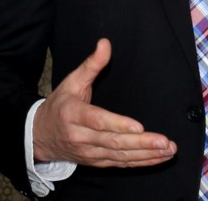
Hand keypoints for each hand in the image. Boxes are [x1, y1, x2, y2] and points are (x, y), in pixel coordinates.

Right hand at [33, 38, 176, 166]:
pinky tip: (157, 158)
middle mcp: (81, 137)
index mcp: (74, 114)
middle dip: (142, 143)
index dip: (119, 125)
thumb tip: (105, 43)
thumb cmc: (60, 105)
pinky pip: (120, 164)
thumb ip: (91, 64)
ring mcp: (89, 153)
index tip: (139, 127)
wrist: (39, 136)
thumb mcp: (71, 81)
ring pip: (120, 156)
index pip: (98, 121)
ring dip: (146, 155)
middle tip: (164, 142)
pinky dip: (140, 162)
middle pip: (114, 142)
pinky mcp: (96, 162)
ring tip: (168, 150)